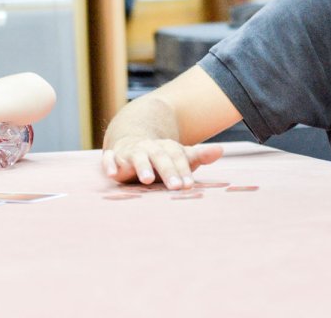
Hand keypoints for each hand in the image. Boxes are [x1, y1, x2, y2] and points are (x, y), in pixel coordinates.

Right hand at [101, 138, 223, 189]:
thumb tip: (221, 150)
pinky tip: (111, 174)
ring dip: (142, 167)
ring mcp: (131, 152)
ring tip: (148, 179)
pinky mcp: (114, 158)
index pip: (177, 157)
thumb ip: (198, 155)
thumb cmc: (161, 157)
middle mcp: (149, 147)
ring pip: (137, 157)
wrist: (133, 143)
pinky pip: (110, 159)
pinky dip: (109, 164)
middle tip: (176, 187)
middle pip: (160, 157)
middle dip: (168, 171)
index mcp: (166, 147)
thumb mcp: (180, 156)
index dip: (184, 170)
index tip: (189, 186)